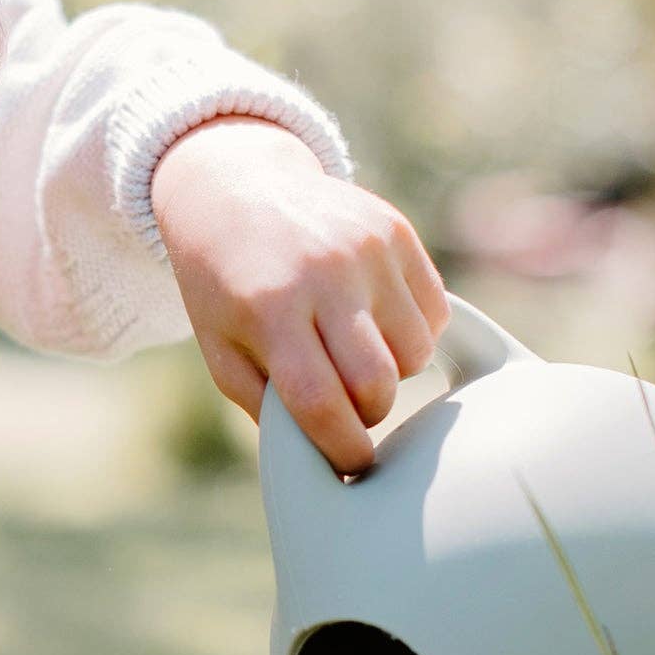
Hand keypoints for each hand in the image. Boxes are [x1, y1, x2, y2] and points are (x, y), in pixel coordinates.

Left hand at [151, 117, 450, 473]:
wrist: (235, 189)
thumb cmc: (225, 285)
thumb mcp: (221, 348)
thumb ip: (265, 405)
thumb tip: (321, 454)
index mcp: (269, 311)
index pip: (320, 402)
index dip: (343, 447)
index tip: (351, 466)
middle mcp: (323, 276)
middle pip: (377, 383)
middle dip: (369, 414)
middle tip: (348, 411)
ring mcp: (365, 249)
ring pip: (416, 352)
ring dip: (393, 374)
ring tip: (354, 356)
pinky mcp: (396, 231)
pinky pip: (434, 312)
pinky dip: (413, 335)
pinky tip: (375, 323)